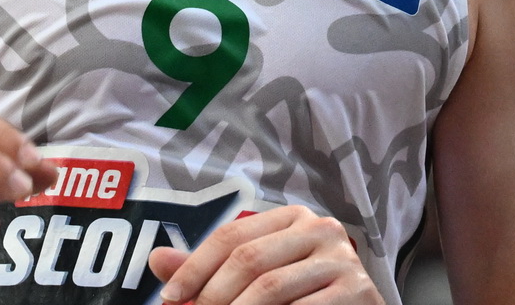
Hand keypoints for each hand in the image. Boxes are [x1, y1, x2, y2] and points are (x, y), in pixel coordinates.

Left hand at [147, 205, 378, 304]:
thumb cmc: (302, 300)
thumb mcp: (257, 280)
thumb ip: (211, 270)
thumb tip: (156, 259)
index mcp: (292, 218)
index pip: (232, 235)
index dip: (194, 267)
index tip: (169, 297)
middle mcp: (320, 228)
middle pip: (248, 259)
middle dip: (212, 296)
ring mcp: (343, 258)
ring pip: (270, 287)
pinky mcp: (358, 291)